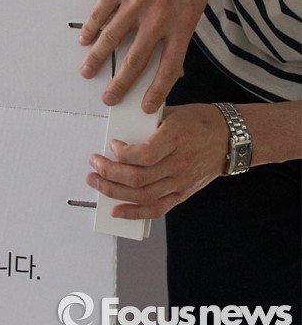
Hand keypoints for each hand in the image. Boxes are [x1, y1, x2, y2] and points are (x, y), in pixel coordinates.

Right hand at [78, 0, 207, 111]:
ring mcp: (136, 2)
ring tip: (87, 71)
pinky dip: (91, 29)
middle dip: (120, 84)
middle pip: (135, 61)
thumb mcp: (195, 3)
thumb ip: (183, 32)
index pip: (168, 68)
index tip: (144, 106)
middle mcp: (158, 18)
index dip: (156, 91)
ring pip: (111, 40)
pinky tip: (86, 39)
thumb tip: (175, 64)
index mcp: (181, 25)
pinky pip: (100, 14)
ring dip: (97, 59)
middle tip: (109, 97)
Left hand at [85, 104, 228, 218]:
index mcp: (177, 138)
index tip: (112, 144)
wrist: (231, 139)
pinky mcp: (183, 194)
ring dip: (115, 191)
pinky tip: (116, 210)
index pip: (145, 154)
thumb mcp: (174, 112)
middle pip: (139, 177)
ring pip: (144, 195)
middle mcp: (179, 163)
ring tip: (96, 182)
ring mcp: (181, 182)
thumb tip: (122, 129)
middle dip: (110, 172)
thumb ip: (149, 122)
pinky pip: (157, 208)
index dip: (123, 153)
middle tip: (93, 163)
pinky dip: (134, 212)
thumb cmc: (201, 121)